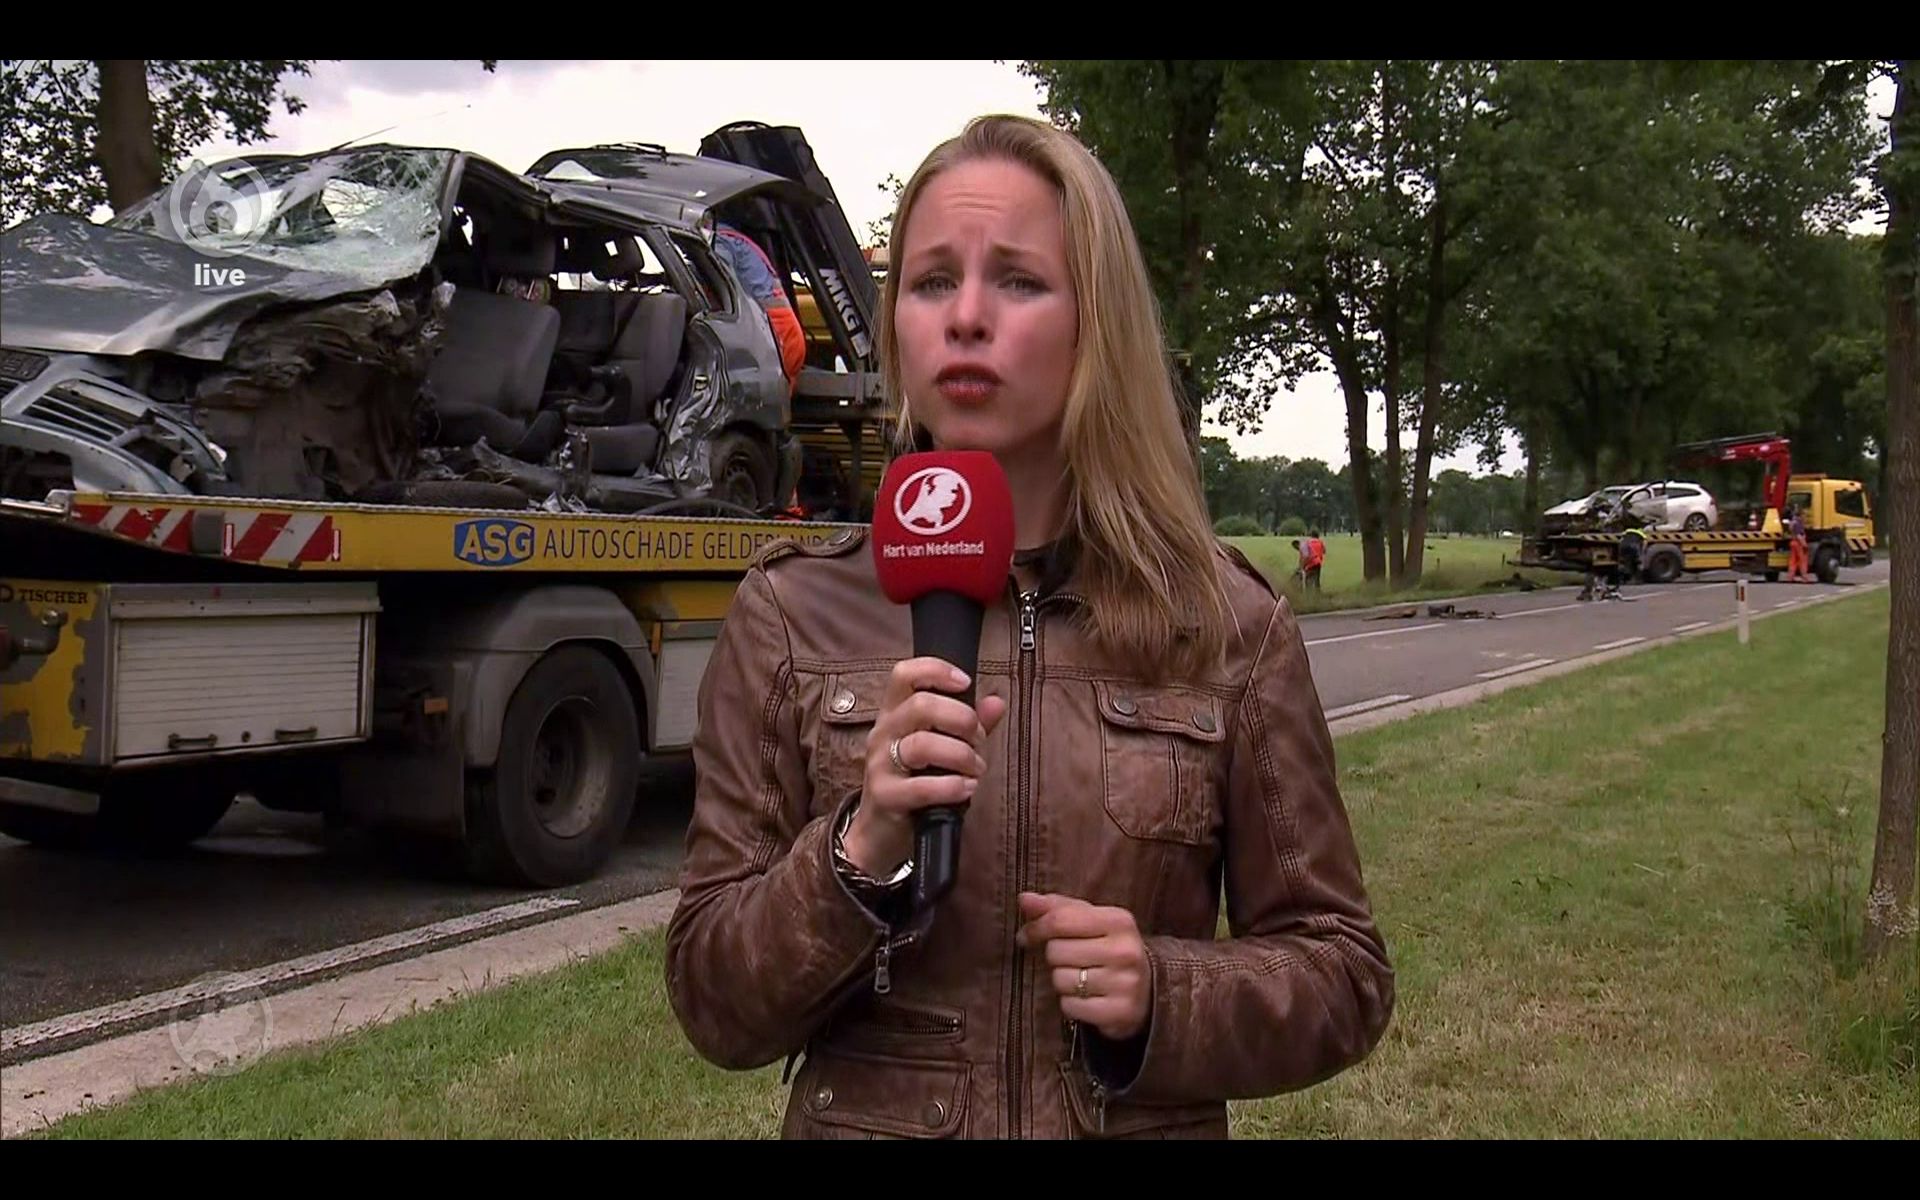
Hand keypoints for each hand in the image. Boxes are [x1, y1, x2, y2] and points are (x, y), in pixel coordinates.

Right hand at [842, 657, 1007, 874]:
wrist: (878, 832)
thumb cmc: (913, 782)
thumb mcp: (938, 749)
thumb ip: (967, 725)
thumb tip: (997, 702)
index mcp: (894, 714)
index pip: (904, 675)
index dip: (936, 670)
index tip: (965, 682)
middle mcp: (883, 733)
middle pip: (920, 705)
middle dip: (961, 719)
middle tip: (978, 739)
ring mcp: (880, 765)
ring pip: (922, 745)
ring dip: (961, 755)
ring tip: (976, 769)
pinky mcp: (884, 796)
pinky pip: (921, 787)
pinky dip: (952, 787)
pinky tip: (966, 789)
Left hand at [1016, 892, 1150, 1040]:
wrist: (1147, 990)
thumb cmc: (1108, 948)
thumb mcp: (1090, 921)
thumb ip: (1057, 908)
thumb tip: (1024, 899)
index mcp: (1119, 920)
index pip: (1060, 920)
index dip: (1035, 928)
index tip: (1025, 936)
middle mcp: (1125, 951)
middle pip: (1056, 951)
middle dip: (1055, 956)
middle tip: (1071, 959)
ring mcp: (1124, 983)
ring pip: (1060, 979)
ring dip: (1061, 980)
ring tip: (1081, 978)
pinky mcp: (1119, 1012)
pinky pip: (1069, 1006)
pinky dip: (1070, 1004)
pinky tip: (1086, 997)